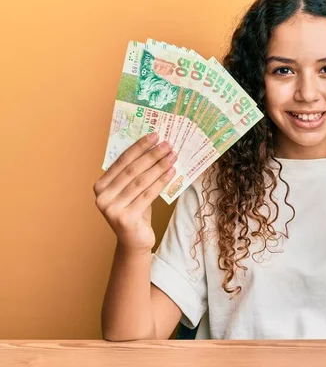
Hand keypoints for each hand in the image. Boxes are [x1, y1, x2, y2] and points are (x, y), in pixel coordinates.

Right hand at [93, 133, 176, 252]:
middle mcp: (102, 197)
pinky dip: (161, 182)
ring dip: (159, 166)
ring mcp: (112, 209)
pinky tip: (172, 173)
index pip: (122, 161)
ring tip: (172, 156)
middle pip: (132, 170)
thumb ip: (135, 173)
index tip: (154, 135)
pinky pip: (148, 195)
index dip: (139, 147)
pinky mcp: (125, 218)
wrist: (134, 241)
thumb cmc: (135, 211)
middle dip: (151, 155)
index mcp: (101, 186)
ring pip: (141, 182)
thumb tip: (154, 147)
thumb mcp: (131, 191)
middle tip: (167, 144)